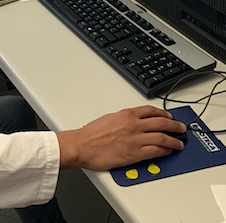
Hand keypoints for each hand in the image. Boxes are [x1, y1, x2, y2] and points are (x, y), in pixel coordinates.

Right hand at [56, 105, 185, 170]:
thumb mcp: (108, 118)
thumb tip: (131, 123)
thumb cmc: (91, 133)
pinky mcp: (136, 153)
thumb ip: (123, 119)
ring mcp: (136, 139)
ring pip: (162, 137)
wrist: (83, 145)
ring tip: (179, 143)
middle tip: (181, 128)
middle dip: (174, 125)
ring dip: (174, 140)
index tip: (168, 116)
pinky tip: (168, 152)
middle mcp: (133, 124)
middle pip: (161, 122)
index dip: (163, 113)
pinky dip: (165, 151)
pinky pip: (156, 151)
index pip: (150, 110)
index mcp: (126, 114)